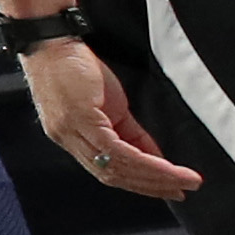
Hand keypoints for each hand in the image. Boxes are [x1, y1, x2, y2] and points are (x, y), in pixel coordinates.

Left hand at [30, 38, 201, 198]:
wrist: (50, 42)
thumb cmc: (75, 69)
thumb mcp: (108, 105)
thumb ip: (130, 133)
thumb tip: (156, 156)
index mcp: (74, 139)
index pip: (110, 172)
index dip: (141, 184)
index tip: (170, 191)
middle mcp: (69, 141)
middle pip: (114, 176)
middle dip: (153, 187)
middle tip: (183, 192)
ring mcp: (72, 132)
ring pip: (117, 168)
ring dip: (156, 178)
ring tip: (183, 181)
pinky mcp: (79, 118)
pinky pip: (115, 150)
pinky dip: (145, 161)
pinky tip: (165, 165)